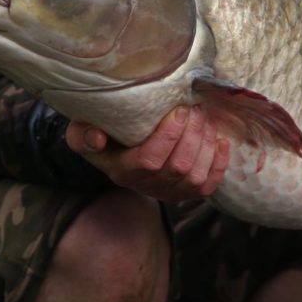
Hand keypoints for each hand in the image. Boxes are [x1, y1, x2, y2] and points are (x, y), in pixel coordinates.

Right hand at [64, 105, 229, 202]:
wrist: (117, 152)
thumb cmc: (103, 134)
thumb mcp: (82, 132)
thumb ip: (82, 134)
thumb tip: (97, 138)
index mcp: (122, 171)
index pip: (150, 160)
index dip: (169, 136)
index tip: (179, 109)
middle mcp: (146, 186)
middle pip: (178, 167)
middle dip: (193, 134)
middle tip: (196, 108)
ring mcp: (169, 192)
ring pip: (195, 176)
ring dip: (206, 144)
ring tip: (205, 118)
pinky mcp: (187, 193)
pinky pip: (208, 186)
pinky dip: (218, 163)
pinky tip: (220, 141)